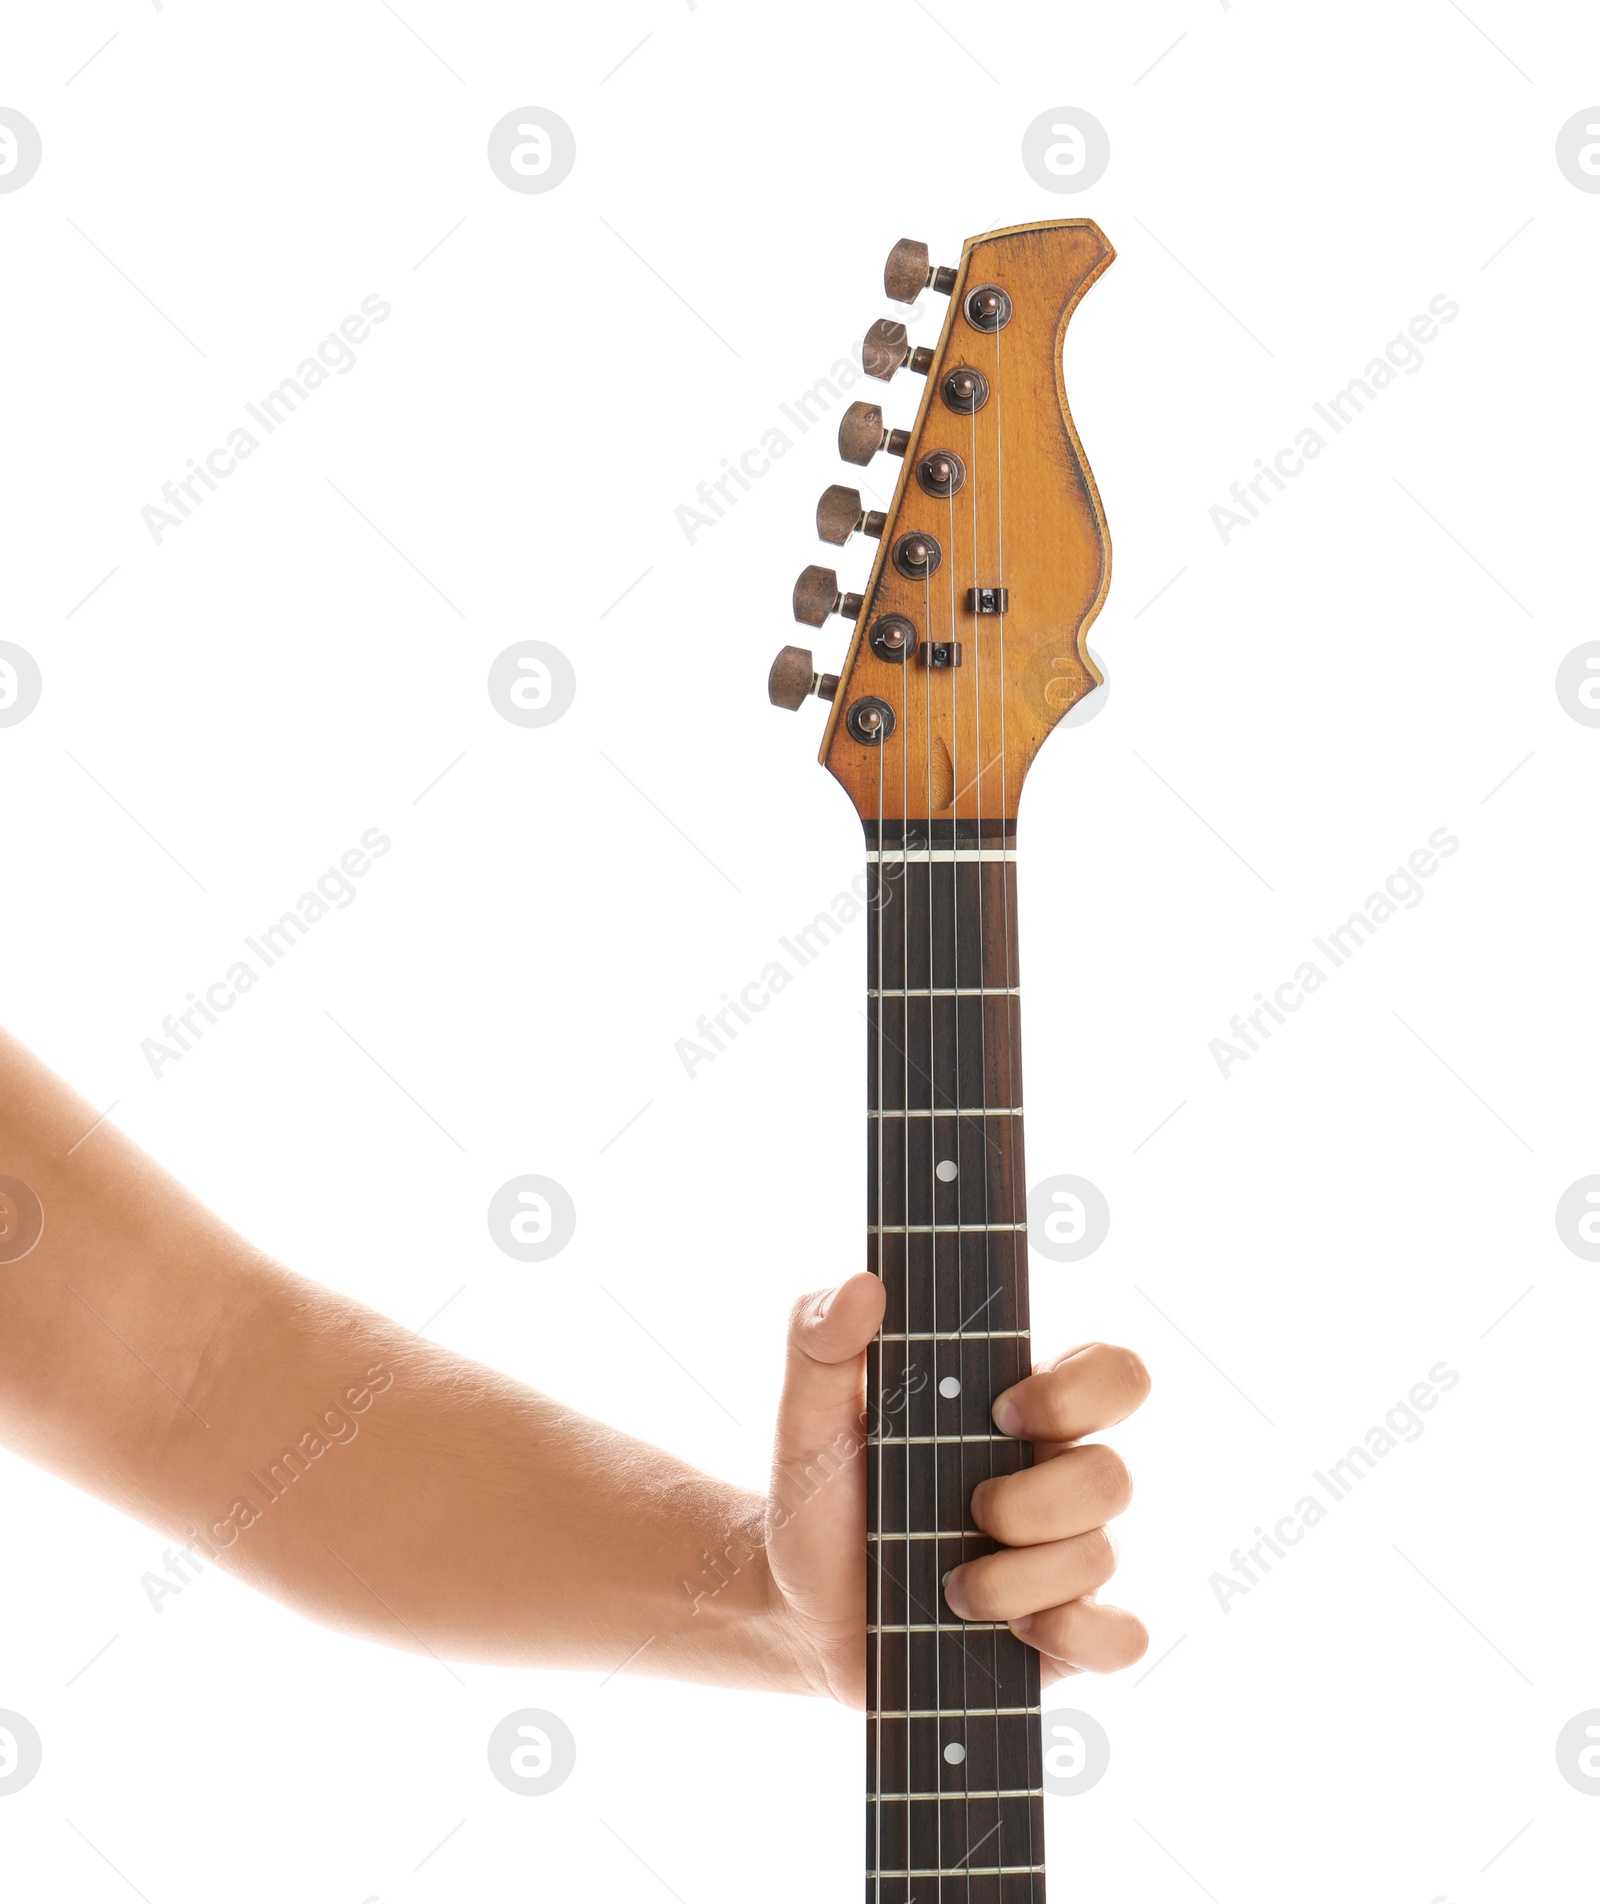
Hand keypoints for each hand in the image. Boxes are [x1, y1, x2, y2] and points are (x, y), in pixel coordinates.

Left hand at [764, 1271, 1150, 1702]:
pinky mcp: (1064, 1635)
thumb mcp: (807, 1415)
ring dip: (1016, 1579)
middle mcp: (1057, 1477)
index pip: (1113, 1373)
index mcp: (1019, 1410)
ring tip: (950, 1587)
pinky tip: (1014, 1633)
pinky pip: (1123, 1638)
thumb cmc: (820, 1498)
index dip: (1079, 1391)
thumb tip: (863, 1283)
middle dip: (1032, 1503)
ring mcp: (1067, 1560)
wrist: (799, 1609)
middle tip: (966, 1509)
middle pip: (1114, 1476)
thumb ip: (821, 1338)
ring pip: (1101, 1557)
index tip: (998, 1411)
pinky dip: (1075, 1635)